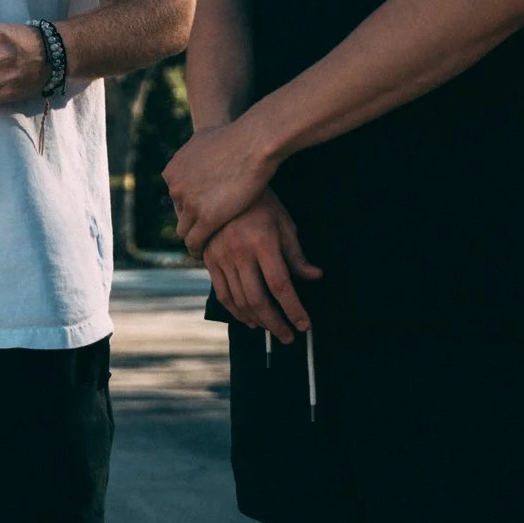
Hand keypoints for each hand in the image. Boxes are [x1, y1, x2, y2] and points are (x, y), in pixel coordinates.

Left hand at [163, 120, 282, 253]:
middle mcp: (175, 188)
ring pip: (184, 231)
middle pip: (179, 215)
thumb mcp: (202, 139)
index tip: (201, 214)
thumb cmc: (234, 137)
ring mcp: (189, 204)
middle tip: (203, 234)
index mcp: (172, 172)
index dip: (190, 207)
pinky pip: (195, 242)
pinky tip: (206, 255)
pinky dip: (198, 250)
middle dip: (191, 223)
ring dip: (194, 240)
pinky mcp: (206, 218)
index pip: (176, 198)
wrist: (251, 142)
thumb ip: (194, 152)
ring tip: (205, 248)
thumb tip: (196, 150)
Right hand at [201, 192, 321, 344]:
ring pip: (239, 300)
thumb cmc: (261, 203)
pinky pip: (222, 293)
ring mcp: (220, 256)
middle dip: (275, 323)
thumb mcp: (284, 223)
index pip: (280, 285)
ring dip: (257, 320)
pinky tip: (249, 319)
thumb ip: (296, 254)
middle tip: (288, 336)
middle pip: (258, 299)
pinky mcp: (208, 259)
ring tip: (272, 329)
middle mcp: (239, 251)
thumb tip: (315, 277)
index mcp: (262, 242)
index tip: (304, 325)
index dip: (294, 309)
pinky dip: (236, 311)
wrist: (222, 185)